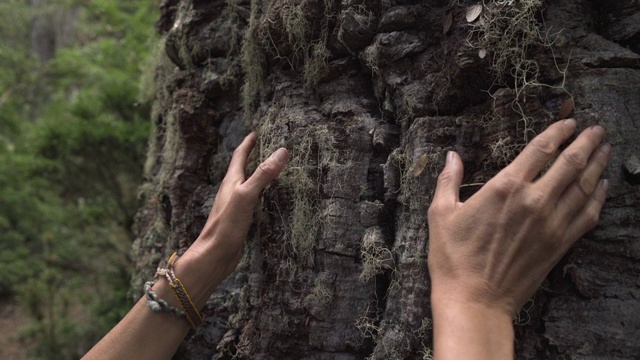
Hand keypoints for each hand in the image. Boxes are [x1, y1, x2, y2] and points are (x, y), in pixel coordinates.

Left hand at [190, 132, 288, 277]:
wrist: (215, 255)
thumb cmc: (227, 224)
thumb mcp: (247, 195)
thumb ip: (263, 174)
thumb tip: (282, 151)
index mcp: (231, 181)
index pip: (240, 156)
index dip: (248, 143)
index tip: (256, 133)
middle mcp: (231, 191)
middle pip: (242, 168)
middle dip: (252, 156)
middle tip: (265, 146)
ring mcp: (234, 206)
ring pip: (246, 184)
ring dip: (256, 174)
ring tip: (268, 169)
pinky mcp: (239, 220)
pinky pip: (251, 200)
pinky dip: (260, 194)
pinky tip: (266, 200)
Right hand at [428, 119, 609, 316]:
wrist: (475, 300)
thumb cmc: (453, 257)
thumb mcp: (440, 213)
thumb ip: (448, 180)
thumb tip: (451, 156)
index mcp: (505, 187)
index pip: (540, 149)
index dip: (558, 132)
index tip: (568, 122)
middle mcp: (534, 201)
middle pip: (570, 162)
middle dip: (587, 142)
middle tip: (597, 129)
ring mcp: (551, 223)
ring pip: (584, 186)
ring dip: (597, 164)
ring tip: (605, 149)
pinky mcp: (559, 244)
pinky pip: (587, 215)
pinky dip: (598, 198)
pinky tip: (602, 187)